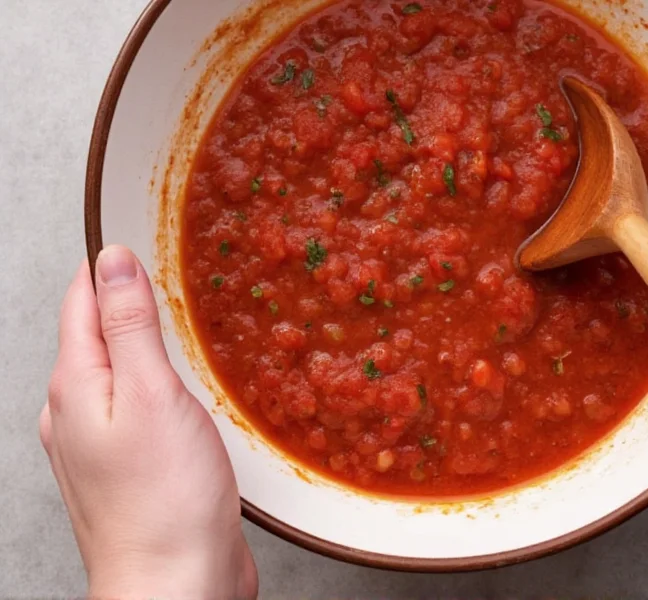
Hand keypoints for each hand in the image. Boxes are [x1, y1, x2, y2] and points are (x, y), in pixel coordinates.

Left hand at [41, 246, 257, 598]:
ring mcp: (102, 442)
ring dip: (147, 340)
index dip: (109, 263)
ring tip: (182, 318)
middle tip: (170, 269)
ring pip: (120, 370)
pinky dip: (159, 380)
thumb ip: (129, 325)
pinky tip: (184, 384)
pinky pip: (139, 404)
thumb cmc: (164, 499)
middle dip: (129, 297)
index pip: (82, 300)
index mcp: (75, 386)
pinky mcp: (133, 465)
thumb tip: (114, 260)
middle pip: (96, 332)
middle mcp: (76, 412)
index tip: (140, 235)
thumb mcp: (150, 394)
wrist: (175, 585)